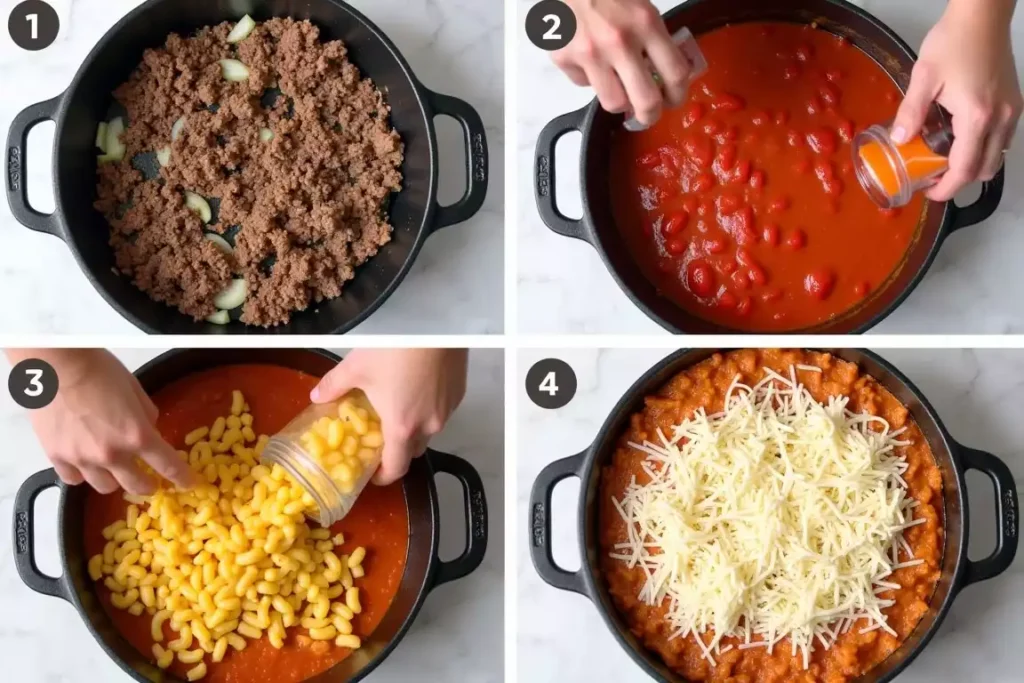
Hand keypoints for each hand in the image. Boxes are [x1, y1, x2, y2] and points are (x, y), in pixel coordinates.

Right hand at [6, 349, 196, 494]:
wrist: (55, 364)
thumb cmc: (98, 370)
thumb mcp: (136, 390)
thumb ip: (146, 415)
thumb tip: (149, 429)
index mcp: (137, 435)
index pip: (167, 466)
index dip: (181, 477)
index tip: (188, 483)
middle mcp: (111, 453)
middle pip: (136, 486)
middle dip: (148, 485)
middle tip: (150, 480)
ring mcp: (82, 459)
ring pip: (105, 487)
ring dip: (115, 480)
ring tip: (115, 469)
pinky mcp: (57, 456)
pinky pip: (73, 479)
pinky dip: (83, 475)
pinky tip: (85, 464)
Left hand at [310, 349, 468, 484]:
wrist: (435, 327)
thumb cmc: (394, 349)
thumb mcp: (356, 367)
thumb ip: (334, 385)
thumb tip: (316, 395)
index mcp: (401, 427)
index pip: (396, 468)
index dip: (383, 476)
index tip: (372, 472)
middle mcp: (428, 426)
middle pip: (413, 450)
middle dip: (397, 449)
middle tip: (380, 434)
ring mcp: (446, 411)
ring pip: (429, 430)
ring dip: (415, 427)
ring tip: (400, 405)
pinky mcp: (458, 394)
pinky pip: (441, 411)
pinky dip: (429, 408)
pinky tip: (418, 387)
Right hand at [553, 0, 690, 125]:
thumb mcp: (642, 9)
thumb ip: (655, 40)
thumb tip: (664, 74)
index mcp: (645, 24)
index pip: (674, 73)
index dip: (678, 95)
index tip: (674, 99)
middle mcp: (619, 42)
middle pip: (646, 100)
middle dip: (651, 115)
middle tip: (649, 114)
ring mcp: (590, 53)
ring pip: (614, 103)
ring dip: (620, 102)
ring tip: (619, 91)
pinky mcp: (564, 58)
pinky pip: (583, 84)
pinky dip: (588, 78)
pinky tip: (588, 60)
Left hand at [893, 1, 1021, 199]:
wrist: (982, 16)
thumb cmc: (952, 43)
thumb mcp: (923, 77)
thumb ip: (910, 112)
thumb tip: (898, 140)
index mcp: (977, 117)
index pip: (964, 169)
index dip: (946, 188)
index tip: (927, 192)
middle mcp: (1001, 119)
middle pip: (985, 170)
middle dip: (959, 181)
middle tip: (932, 176)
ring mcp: (1012, 111)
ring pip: (997, 156)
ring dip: (973, 165)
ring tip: (944, 158)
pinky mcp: (1015, 103)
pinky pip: (1002, 139)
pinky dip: (983, 148)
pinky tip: (960, 138)